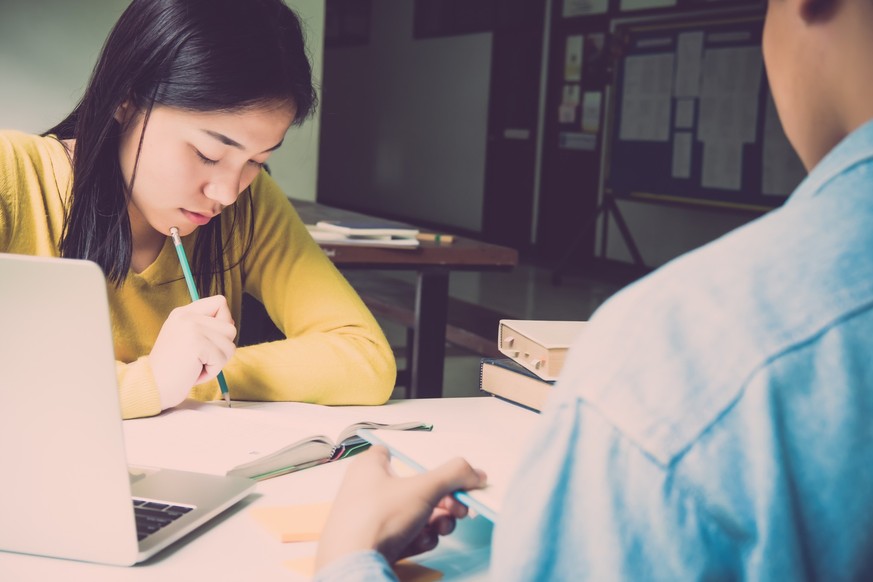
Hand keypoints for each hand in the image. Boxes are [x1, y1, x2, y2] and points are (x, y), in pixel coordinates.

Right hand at [149, 295, 236, 408]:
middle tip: (199, 358)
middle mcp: (186, 316)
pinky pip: (222, 358)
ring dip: (217, 362)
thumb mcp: (187, 340)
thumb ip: (206, 327)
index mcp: (183, 313)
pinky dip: (211, 371)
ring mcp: (191, 328)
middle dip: (221, 349)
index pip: (220, 303)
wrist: (151, 387)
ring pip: (229, 344)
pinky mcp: (197, 343)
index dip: (224, 322)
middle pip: (230, 327)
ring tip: (195, 365)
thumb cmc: (173, 369)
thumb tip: (231, 321)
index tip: (210, 339)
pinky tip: (193, 372)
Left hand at [315, 446, 486, 570]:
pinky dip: (419, 538)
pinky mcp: (376, 544)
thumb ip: (454, 475)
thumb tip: (475, 472)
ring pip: (414, 515)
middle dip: (442, 500)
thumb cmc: (375, 519)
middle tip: (458, 507)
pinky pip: (406, 535)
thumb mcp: (423, 488)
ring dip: (435, 522)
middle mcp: (368, 490)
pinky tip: (422, 542)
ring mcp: (372, 519)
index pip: (398, 454)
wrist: (353, 565)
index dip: (424, 462)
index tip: (449, 474)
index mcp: (370, 467)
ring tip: (442, 527)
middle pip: (415, 488)